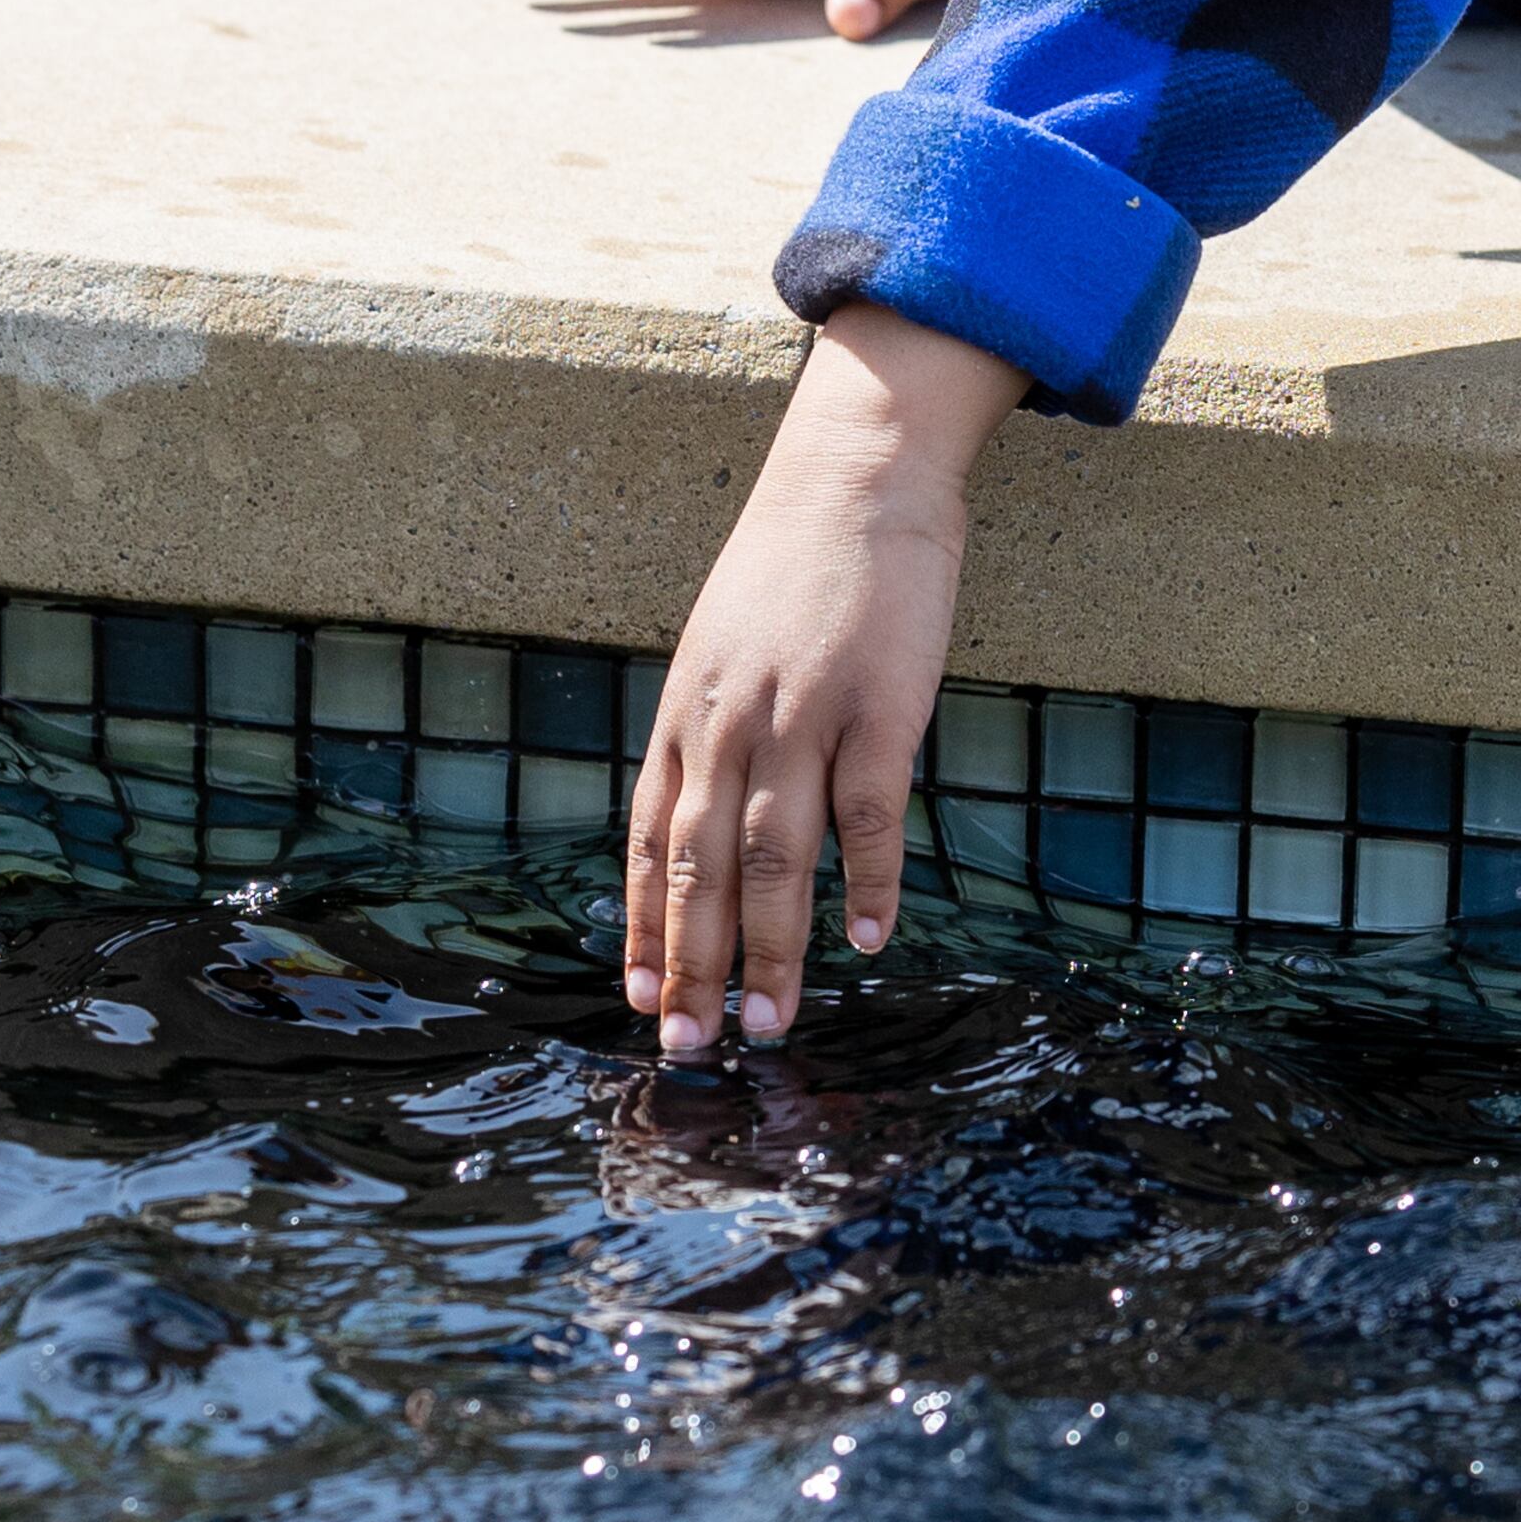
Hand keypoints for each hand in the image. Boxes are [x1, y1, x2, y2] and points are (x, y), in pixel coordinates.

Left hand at [626, 307, 1027, 1050]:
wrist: (856, 474)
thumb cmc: (795, 562)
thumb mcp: (722, 644)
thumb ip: (712, 726)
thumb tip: (708, 810)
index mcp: (685, 714)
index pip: (647, 843)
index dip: (643, 929)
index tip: (643, 1000)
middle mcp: (728, 724)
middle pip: (698, 868)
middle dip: (693, 967)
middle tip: (692, 1047)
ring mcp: (802, 716)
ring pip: (773, 857)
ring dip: (771, 950)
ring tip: (771, 1025)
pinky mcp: (878, 705)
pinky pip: (868, 813)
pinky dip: (867, 882)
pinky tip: (866, 940)